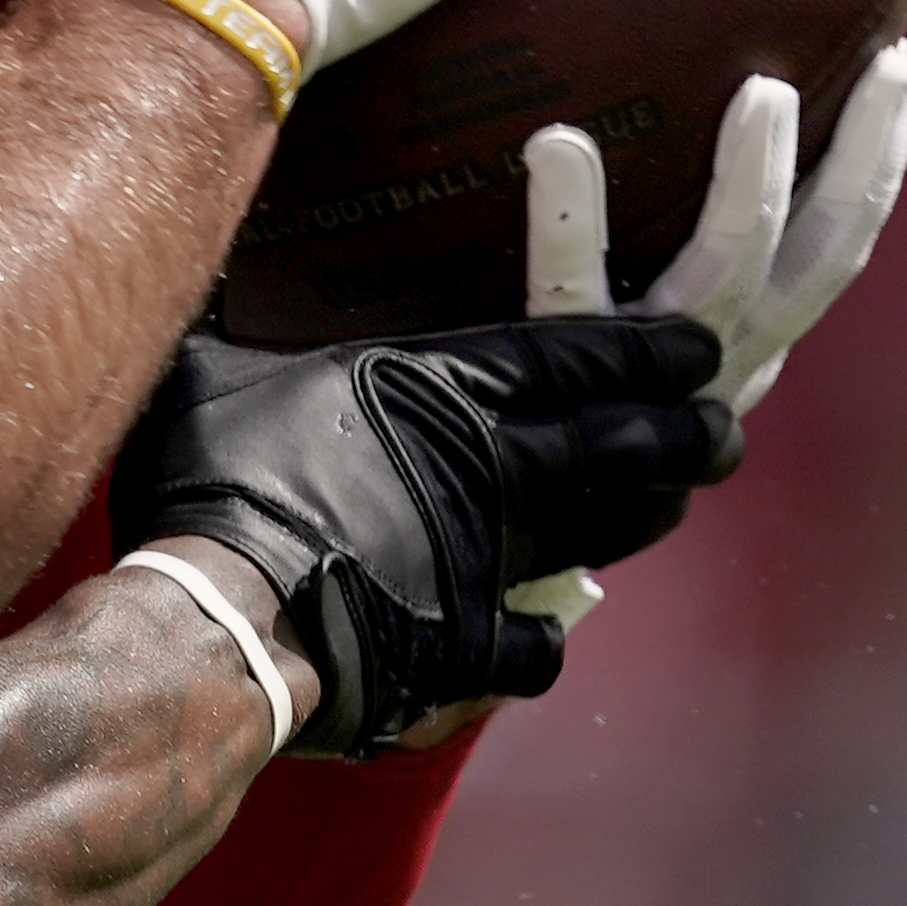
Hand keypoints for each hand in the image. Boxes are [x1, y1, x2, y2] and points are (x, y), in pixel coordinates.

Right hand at [114, 318, 736, 757]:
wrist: (224, 616)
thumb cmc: (212, 478)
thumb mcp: (211, 373)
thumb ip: (228, 321)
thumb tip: (181, 257)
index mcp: (437, 390)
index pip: (573, 356)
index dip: (648, 350)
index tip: (701, 348)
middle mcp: (487, 470)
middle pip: (622, 445)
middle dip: (687, 433)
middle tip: (726, 428)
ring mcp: (488, 564)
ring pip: (600, 534)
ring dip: (642, 516)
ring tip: (673, 501)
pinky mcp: (470, 648)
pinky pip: (535, 645)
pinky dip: (545, 635)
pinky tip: (547, 630)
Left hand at [530, 45, 906, 415]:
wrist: (506, 529)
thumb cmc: (575, 403)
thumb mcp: (649, 337)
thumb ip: (671, 262)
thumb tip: (651, 117)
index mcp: (748, 339)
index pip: (837, 244)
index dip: (876, 160)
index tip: (898, 67)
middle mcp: (720, 357)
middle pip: (823, 250)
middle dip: (865, 156)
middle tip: (888, 64)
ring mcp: (649, 371)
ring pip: (726, 269)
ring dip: (753, 181)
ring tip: (761, 91)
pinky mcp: (563, 370)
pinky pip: (567, 290)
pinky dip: (568, 217)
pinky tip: (557, 142)